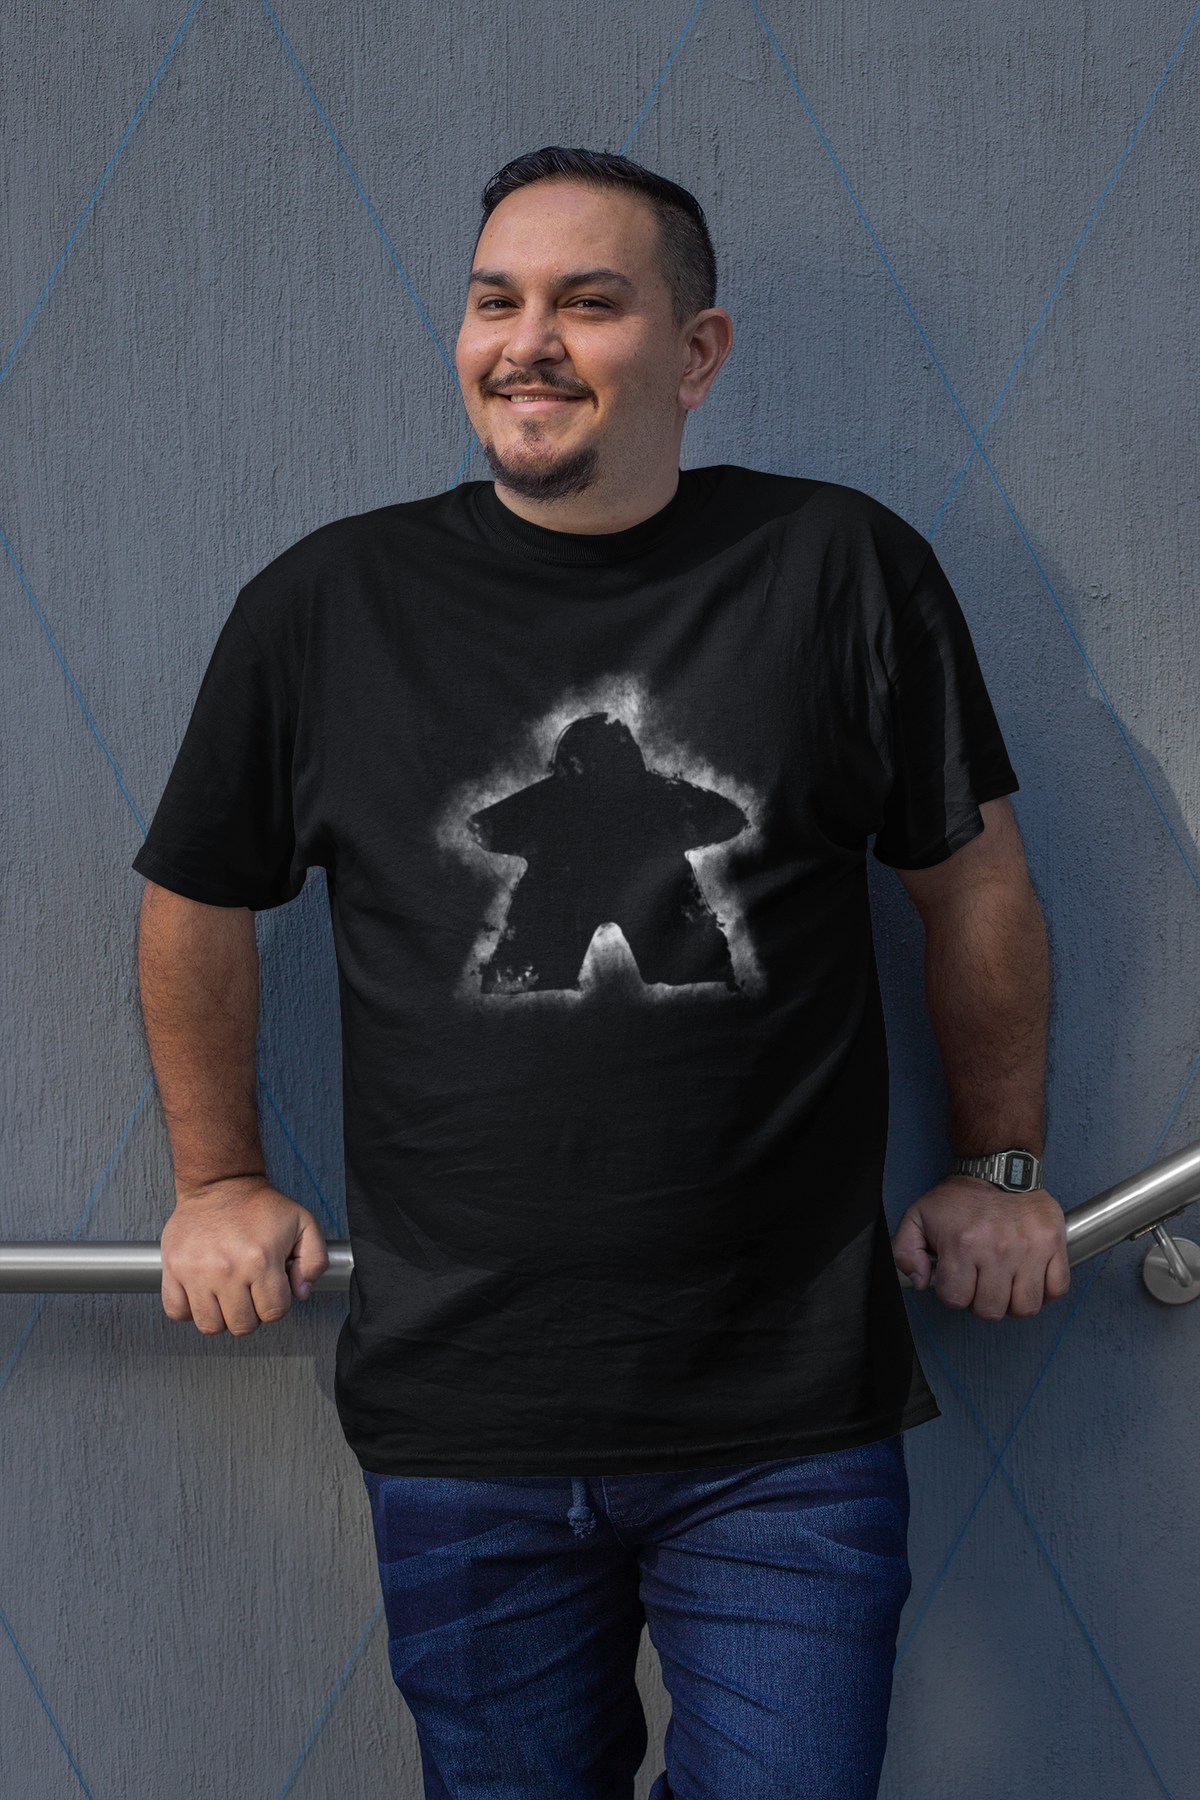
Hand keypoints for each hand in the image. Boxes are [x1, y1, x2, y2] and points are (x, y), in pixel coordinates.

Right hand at [160, 1175, 329, 1335]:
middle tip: (249, 1293)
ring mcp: (196, 1271)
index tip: (271, 1291)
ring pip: (210, 1325)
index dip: (276, 1304)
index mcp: (260, 1260)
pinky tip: (203, 1294)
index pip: (273, 1312)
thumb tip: (300, 1291)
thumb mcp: (303, 1224)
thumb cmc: (258, 1205)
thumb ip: (314, 1260)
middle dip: (251, 1313)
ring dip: (221, 1316)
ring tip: (226, 1295)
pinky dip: (189, 1310)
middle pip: (242, 1325)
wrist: (220, 1183)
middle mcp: (227, 1269)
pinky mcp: (173, 1268)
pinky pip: (177, 1311)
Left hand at [892, 1176, 1068, 1318]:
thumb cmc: (962, 1197)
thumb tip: (920, 1281)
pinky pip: (1056, 1289)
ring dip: (1014, 1301)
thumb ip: (905, 1251)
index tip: (957, 1280)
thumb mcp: (918, 1217)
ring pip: (1025, 1307)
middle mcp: (997, 1250)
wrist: (999, 1169)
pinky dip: (1045, 1291)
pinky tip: (1029, 1279)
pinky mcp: (1053, 1245)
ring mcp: (1029, 1250)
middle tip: (981, 1282)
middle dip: (982, 1301)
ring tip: (1006, 1283)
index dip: (954, 1293)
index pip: (956, 1299)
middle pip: (990, 1310)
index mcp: (962, 1244)